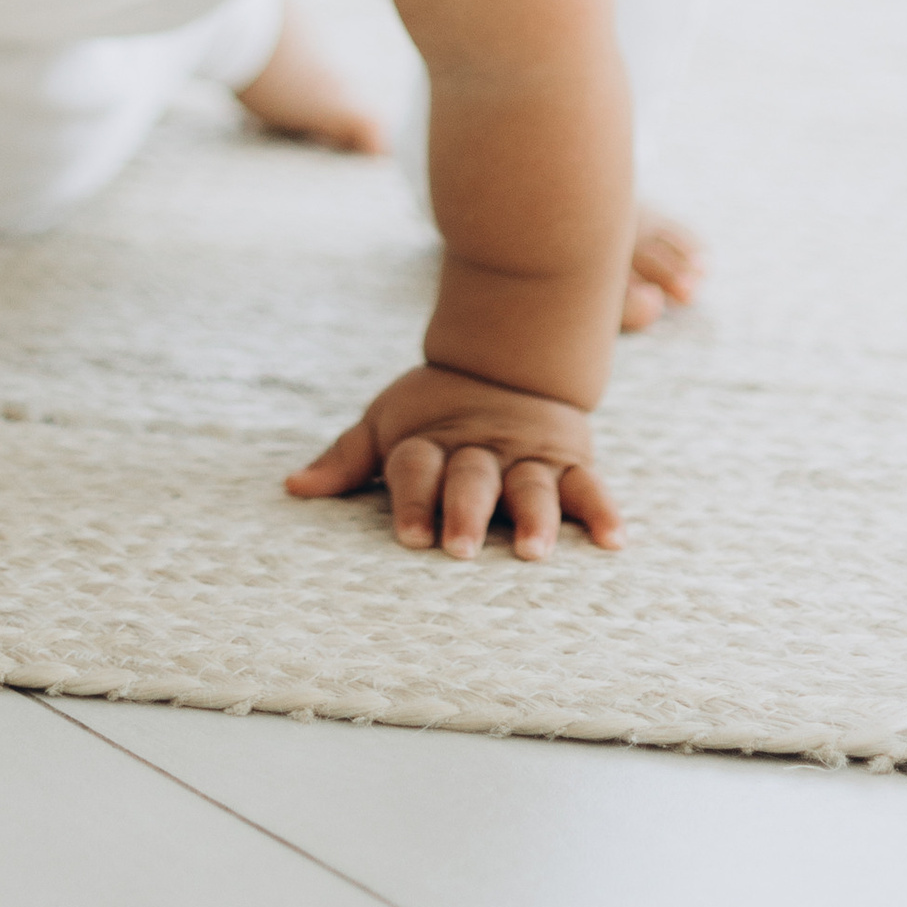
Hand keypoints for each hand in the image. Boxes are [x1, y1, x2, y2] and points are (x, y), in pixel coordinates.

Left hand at [286, 366, 621, 560]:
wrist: (507, 355)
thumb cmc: (435, 408)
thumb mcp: (386, 423)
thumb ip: (348, 459)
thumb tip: (292, 488)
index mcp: (431, 441)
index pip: (417, 468)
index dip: (413, 498)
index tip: (409, 536)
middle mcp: (479, 449)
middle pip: (472, 479)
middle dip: (466, 512)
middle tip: (461, 548)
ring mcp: (526, 455)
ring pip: (531, 485)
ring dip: (535, 517)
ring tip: (534, 551)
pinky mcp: (567, 460)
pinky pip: (589, 485)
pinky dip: (603, 511)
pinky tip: (614, 541)